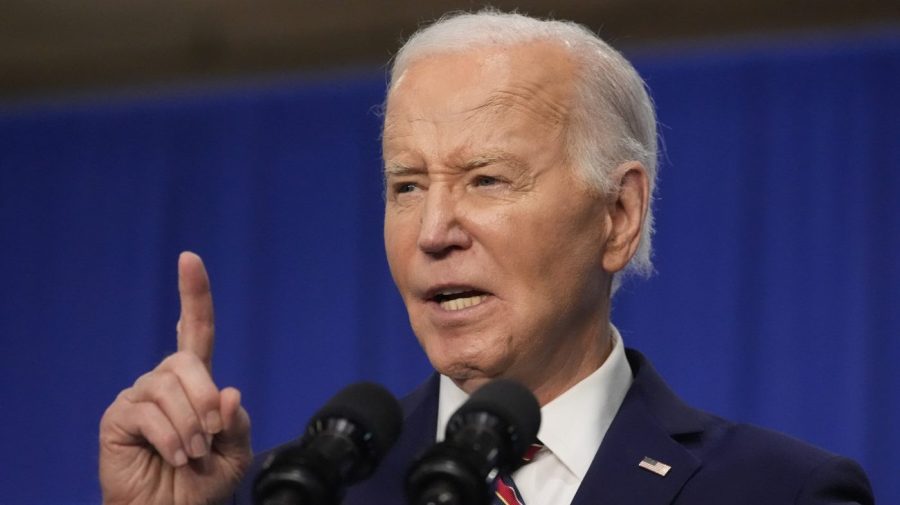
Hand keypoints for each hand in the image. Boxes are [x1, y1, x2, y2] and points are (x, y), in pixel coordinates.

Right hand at [99, 252, 251, 504]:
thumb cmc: (202, 483)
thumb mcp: (235, 451)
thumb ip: (237, 421)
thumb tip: (227, 392)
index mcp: (197, 382)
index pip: (196, 329)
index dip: (193, 294)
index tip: (189, 259)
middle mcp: (165, 381)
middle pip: (188, 361)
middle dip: (206, 398)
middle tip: (211, 435)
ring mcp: (139, 396)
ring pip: (168, 387)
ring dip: (190, 425)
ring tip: (191, 453)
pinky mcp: (118, 416)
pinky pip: (149, 412)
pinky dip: (170, 438)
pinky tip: (173, 457)